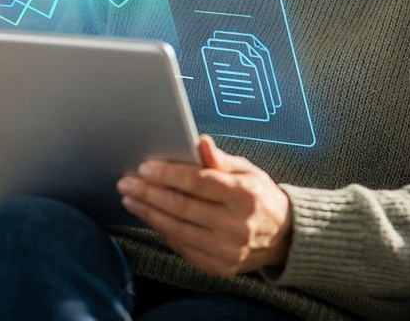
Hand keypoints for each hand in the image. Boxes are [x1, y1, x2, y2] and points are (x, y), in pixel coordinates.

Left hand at [117, 135, 292, 276]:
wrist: (283, 238)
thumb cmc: (260, 197)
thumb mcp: (247, 171)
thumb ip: (220, 159)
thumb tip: (200, 141)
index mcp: (244, 196)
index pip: (198, 183)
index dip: (168, 175)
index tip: (145, 168)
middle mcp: (236, 226)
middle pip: (182, 207)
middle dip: (149, 194)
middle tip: (126, 183)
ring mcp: (227, 250)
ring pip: (177, 230)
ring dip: (149, 214)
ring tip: (131, 200)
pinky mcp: (219, 267)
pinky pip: (183, 247)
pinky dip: (163, 231)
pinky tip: (150, 217)